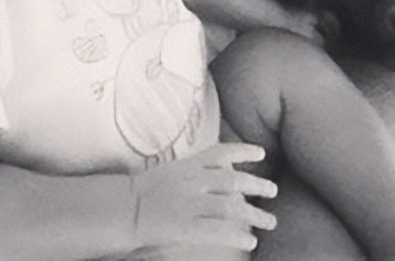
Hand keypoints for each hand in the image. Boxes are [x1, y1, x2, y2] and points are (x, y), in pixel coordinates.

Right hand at [131, 143, 277, 251]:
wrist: (121, 208)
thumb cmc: (142, 192)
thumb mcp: (169, 172)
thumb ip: (191, 172)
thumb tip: (214, 173)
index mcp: (187, 165)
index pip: (220, 152)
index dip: (243, 151)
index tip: (261, 152)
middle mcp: (192, 181)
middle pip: (232, 180)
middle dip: (257, 184)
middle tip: (273, 190)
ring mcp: (190, 204)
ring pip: (231, 207)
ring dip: (255, 215)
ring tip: (271, 221)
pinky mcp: (185, 226)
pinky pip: (218, 231)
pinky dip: (237, 236)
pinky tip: (251, 242)